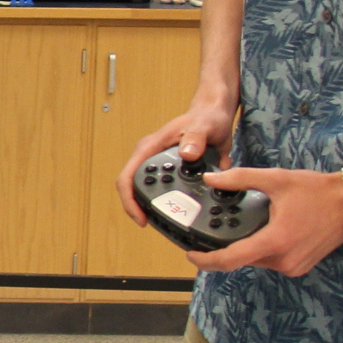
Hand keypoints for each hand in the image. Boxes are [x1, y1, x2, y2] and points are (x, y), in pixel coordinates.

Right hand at [116, 96, 239, 225]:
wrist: (215, 117)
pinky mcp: (174, 175)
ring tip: (175, 221)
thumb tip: (187, 154)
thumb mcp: (203, 125)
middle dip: (143, 210)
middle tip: (161, 224)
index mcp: (149, 148)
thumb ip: (196, 138)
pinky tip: (188, 213)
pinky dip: (174, 205)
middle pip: (135, 190)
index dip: (129, 200)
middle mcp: (151, 160)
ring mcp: (161, 168)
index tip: (141, 218)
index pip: (128, 177)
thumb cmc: (206, 117)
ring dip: (159, 209)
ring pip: (151, 194)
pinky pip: (167, 194)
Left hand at [191, 166, 342, 278]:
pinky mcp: (301, 267)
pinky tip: (264, 231)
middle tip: (215, 230)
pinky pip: (272, 261)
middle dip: (226, 247)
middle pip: (242, 259)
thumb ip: (240, 179)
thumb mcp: (276, 179)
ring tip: (245, 226)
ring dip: (247, 247)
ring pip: (257, 261)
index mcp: (276, 241)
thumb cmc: (318, 190)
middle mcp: (284, 260)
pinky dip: (263, 249)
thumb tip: (211, 179)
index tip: (191, 253)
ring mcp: (294, 266)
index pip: (231, 260)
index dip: (206, 260)